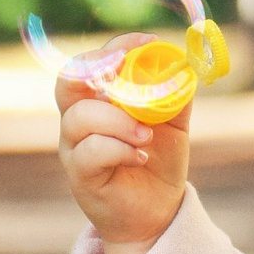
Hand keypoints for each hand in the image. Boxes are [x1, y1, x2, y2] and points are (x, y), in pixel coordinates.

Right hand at [56, 32, 191, 253]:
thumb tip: (184, 61)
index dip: (116, 46)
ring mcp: (74, 147)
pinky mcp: (79, 175)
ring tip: (146, 135)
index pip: (93, 61)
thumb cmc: (158, 160)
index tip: (148, 42)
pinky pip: (89, 152)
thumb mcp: (174, 122)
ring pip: (80, 117)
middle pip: (68, 81)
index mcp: (98, 98)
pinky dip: (118, 149)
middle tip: (126, 69)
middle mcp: (78, 118)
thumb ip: (175, 92)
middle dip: (97, 68)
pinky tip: (139, 156)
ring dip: (118, 120)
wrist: (156, 211)